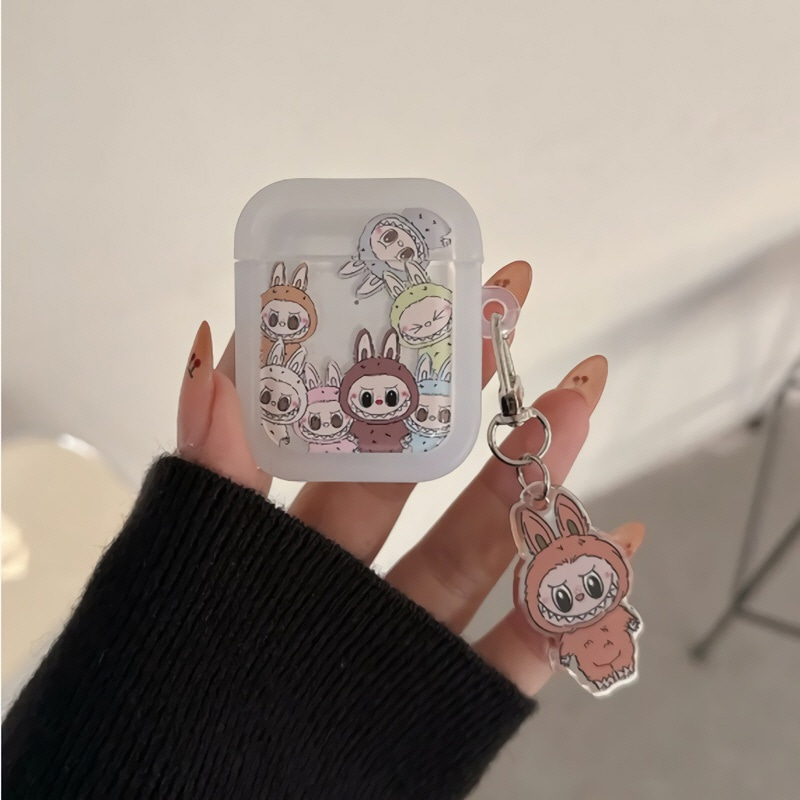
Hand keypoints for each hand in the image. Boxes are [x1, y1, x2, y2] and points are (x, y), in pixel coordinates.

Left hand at [176, 261, 642, 695]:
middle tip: (510, 310)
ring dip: (535, 476)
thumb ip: (207, 455)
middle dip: (474, 395)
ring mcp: (392, 641)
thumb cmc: (156, 692)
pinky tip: (610, 540)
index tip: (421, 295)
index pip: (340, 435)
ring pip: (480, 550)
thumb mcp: (179, 551)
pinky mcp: (436, 705)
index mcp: (277, 542)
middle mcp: (341, 583)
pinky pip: (519, 653)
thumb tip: (210, 343)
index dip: (385, 364)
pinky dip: (568, 603)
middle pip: (424, 481)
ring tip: (578, 401)